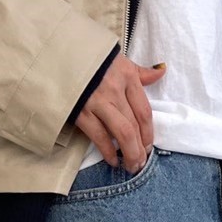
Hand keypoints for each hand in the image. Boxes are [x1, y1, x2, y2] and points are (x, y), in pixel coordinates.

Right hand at [74, 54, 166, 170]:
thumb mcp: (119, 60)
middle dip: (140, 148)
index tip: (149, 146)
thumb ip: (140, 72)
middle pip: (134, 125)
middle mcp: (115, 90)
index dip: (149, 133)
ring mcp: (97, 102)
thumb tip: (161, 71)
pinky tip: (112, 160)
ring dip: (129, 153)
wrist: (59, 55)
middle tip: (141, 163)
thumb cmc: (92, 60)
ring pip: (121, 133)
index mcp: (127, 77)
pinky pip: (99, 136)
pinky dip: (108, 151)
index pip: (144, 111)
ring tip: (131, 165)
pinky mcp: (81, 112)